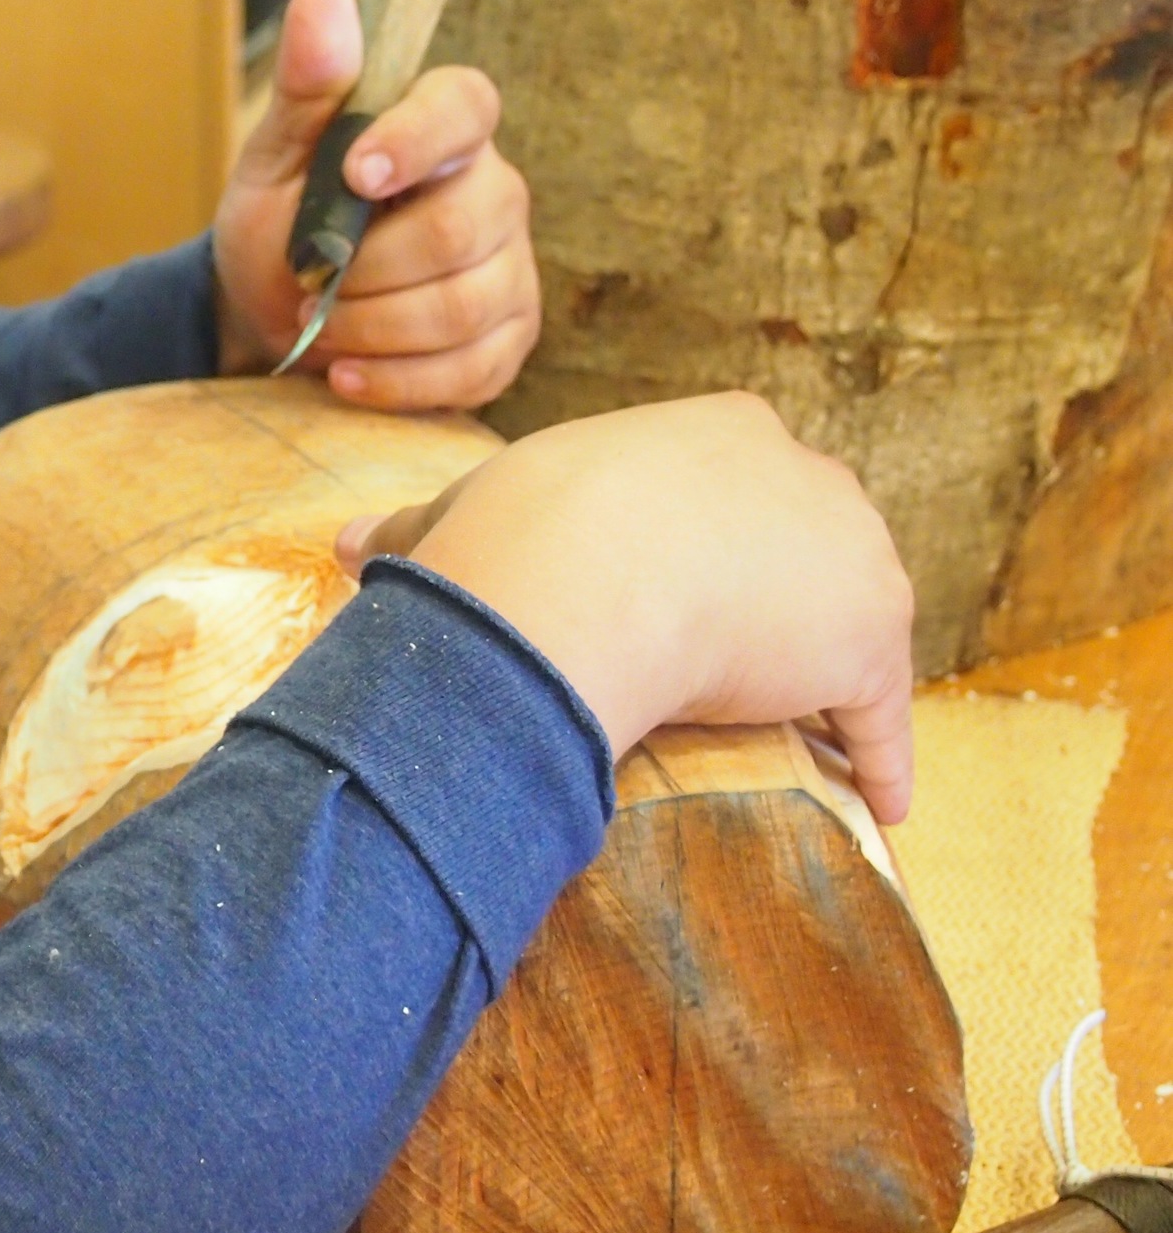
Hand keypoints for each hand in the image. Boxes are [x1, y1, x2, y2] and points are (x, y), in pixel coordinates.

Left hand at [213, 0, 539, 410]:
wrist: (277, 318)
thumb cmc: (284, 226)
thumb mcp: (276, 158)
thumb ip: (306, 88)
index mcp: (445, 129)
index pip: (466, 106)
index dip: (415, 139)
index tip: (354, 174)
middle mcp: (496, 193)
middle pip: (458, 229)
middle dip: (366, 271)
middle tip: (307, 285)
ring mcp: (511, 271)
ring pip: (461, 307)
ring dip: (370, 330)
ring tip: (320, 327)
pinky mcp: (508, 342)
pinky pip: (470, 370)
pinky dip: (394, 382)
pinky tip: (345, 377)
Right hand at [335, 393, 916, 822]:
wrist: (582, 571)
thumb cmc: (520, 527)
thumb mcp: (474, 509)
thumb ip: (426, 526)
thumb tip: (350, 547)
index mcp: (721, 429)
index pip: (740, 486)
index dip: (719, 540)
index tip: (694, 586)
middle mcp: (805, 474)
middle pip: (818, 540)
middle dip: (795, 593)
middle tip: (756, 658)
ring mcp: (851, 555)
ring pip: (856, 620)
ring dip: (840, 677)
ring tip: (820, 736)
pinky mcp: (866, 642)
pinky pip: (880, 712)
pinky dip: (878, 756)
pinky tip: (882, 802)